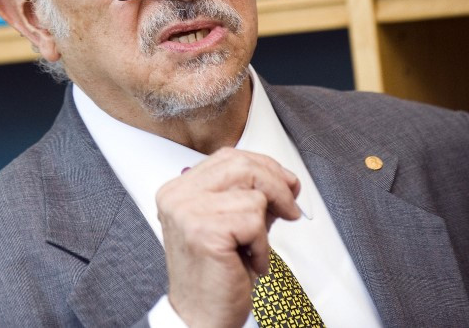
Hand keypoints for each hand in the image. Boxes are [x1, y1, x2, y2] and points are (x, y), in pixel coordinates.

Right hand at [155, 147, 301, 326]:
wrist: (200, 317)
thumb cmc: (216, 275)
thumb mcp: (232, 225)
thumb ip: (249, 197)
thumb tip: (284, 180)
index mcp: (179, 189)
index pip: (227, 157)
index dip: (265, 166)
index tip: (286, 185)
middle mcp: (177, 196)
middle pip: (242, 165)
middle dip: (277, 186)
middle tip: (291, 210)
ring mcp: (187, 212)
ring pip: (253, 195)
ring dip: (266, 226)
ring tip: (254, 249)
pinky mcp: (204, 232)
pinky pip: (254, 222)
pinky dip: (263, 246)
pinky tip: (250, 262)